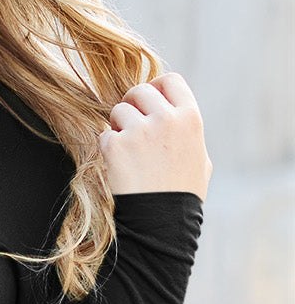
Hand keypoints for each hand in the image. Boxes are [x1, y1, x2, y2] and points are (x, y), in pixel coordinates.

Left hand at [98, 73, 212, 200]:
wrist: (162, 222)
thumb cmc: (182, 195)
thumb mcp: (200, 160)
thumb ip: (187, 132)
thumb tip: (177, 116)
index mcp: (190, 118)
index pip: (170, 81)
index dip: (155, 87)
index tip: (147, 101)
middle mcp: (166, 119)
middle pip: (139, 91)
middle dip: (131, 104)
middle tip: (129, 125)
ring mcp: (139, 131)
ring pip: (118, 110)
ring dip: (118, 126)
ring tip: (127, 152)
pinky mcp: (116, 146)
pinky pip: (104, 134)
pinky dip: (107, 148)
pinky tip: (119, 166)